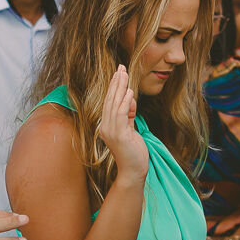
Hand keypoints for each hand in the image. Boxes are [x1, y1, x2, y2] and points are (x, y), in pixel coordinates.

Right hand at [98, 65, 148, 182]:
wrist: (133, 171)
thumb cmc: (133, 152)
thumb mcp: (131, 130)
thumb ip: (129, 115)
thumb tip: (130, 100)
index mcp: (107, 125)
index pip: (109, 102)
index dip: (113, 87)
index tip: (119, 72)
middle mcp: (105, 127)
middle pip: (110, 100)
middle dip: (115, 82)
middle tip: (121, 67)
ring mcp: (111, 132)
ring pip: (114, 105)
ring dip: (119, 88)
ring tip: (124, 74)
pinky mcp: (119, 135)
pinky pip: (121, 115)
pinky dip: (125, 102)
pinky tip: (129, 92)